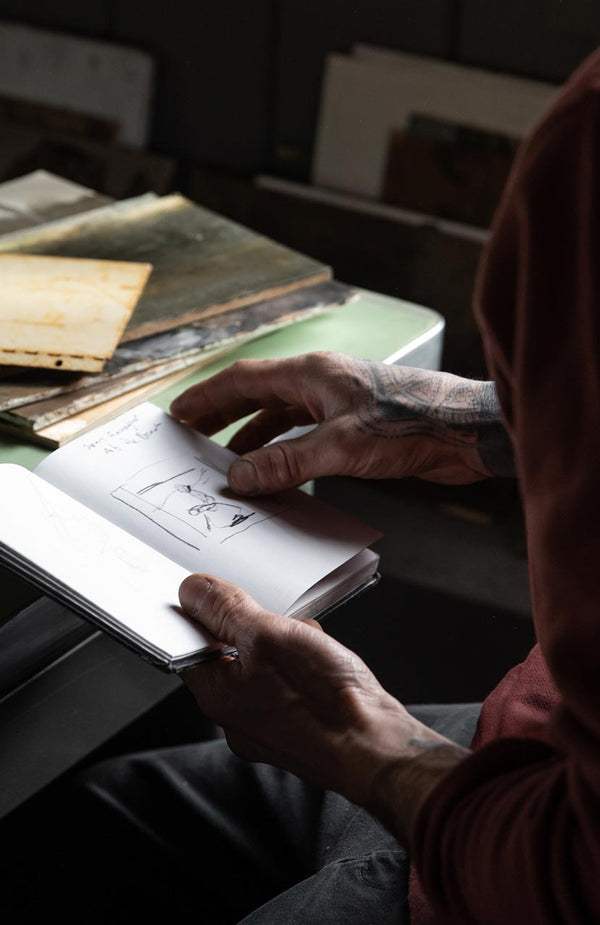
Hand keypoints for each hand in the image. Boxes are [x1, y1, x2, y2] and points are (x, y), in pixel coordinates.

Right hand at [170, 352, 513, 495]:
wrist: (464, 431)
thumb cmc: (412, 424)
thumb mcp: (341, 446)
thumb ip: (288, 462)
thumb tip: (240, 477)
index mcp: (312, 374)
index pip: (244, 380)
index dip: (208, 397)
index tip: (178, 412)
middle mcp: (321, 383)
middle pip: (258, 394)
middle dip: (223, 415)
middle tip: (192, 435)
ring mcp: (338, 403)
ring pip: (282, 416)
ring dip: (254, 437)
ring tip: (228, 461)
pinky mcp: (355, 427)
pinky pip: (305, 435)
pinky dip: (285, 451)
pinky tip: (277, 471)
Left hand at [179, 573, 468, 845]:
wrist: (375, 747)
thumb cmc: (322, 700)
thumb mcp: (267, 635)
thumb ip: (225, 610)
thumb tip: (192, 591)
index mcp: (216, 696)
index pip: (188, 645)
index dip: (199, 614)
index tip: (217, 592)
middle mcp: (237, 717)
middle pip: (229, 655)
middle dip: (252, 627)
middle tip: (276, 616)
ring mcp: (269, 726)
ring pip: (263, 668)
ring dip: (282, 645)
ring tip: (307, 639)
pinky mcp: (299, 728)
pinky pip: (289, 685)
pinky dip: (302, 665)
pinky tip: (322, 658)